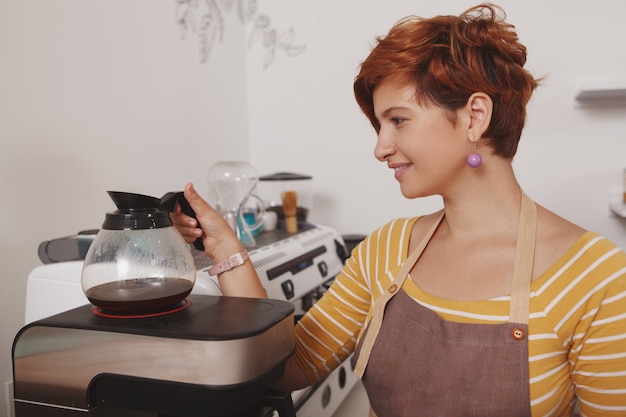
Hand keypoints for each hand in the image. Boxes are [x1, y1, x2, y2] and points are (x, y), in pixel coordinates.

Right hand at [178, 182, 266, 297]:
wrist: (221, 246)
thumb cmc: (219, 228)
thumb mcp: (205, 211)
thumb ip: (194, 199)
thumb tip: (189, 185)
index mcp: (197, 207)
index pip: (179, 205)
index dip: (177, 210)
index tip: (180, 211)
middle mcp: (193, 216)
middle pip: (176, 217)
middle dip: (185, 222)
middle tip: (195, 223)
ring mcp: (191, 227)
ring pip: (178, 227)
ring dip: (188, 231)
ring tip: (199, 231)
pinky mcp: (189, 236)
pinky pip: (180, 236)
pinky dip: (188, 237)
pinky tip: (197, 237)